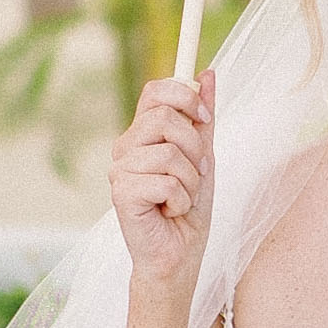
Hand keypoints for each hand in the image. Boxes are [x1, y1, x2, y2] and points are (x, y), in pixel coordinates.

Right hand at [110, 72, 219, 278]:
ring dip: (191, 181)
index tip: (205, 117)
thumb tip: (208, 73)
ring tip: (182, 199)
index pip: (155, 91)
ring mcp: (119, 170)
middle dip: (195, 148)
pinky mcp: (121, 193)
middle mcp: (126, 147)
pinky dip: (180, 200)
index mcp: (142, 134)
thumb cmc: (189, 208)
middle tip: (197, 173)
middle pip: (164, 118)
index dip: (184, 95)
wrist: (180, 254)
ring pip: (170, 153)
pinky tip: (170, 212)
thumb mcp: (204, 156)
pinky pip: (166, 181)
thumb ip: (203, 118)